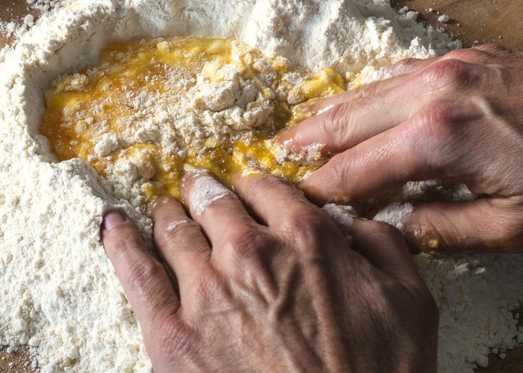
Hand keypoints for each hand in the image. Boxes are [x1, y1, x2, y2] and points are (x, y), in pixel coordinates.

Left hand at [101, 171, 438, 370]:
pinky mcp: (171, 334)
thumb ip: (383, 246)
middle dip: (207, 193)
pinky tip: (113, 225)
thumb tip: (354, 223)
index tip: (252, 194)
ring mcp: (205, 291)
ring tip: (165, 210)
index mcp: (306, 237)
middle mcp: (250, 252)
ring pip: (174, 229)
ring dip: (169, 214)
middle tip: (200, 191)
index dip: (258, 189)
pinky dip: (120, 241)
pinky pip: (134, 272)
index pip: (267, 188)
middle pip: (214, 203)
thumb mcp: (410, 302)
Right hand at [278, 45, 522, 250]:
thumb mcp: (516, 226)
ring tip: (303, 128)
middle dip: (310, 140)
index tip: (300, 201)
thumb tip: (401, 226)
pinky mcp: (469, 57)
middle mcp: (436, 94)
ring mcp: (451, 67)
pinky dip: (373, 89)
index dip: (324, 189)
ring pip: (370, 88)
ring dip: (334, 111)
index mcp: (441, 140)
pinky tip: (363, 100)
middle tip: (277, 155)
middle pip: (350, 118)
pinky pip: (402, 71)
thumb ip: (446, 228)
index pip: (358, 169)